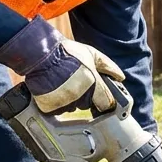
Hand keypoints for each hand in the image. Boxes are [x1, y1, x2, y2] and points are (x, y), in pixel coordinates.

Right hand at [0, 19, 123, 113]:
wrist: (40, 52)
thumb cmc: (67, 52)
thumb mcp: (91, 53)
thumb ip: (108, 66)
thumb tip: (120, 78)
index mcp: (92, 81)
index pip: (107, 103)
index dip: (106, 102)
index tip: (102, 101)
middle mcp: (79, 93)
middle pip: (88, 106)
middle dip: (86, 98)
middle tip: (77, 86)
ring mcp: (63, 100)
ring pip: (73, 108)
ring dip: (71, 101)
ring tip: (64, 85)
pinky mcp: (49, 105)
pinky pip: (58, 110)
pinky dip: (57, 103)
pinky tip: (55, 90)